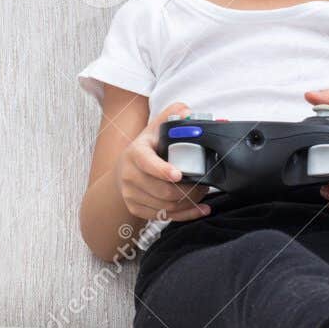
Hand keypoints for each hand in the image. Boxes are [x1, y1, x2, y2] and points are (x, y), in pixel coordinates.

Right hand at [115, 100, 214, 222]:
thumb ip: (171, 116)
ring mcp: (131, 194)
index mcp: (136, 153)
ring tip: (203, 192)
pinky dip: (186, 214)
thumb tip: (187, 110)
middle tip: (205, 184)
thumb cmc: (146, 149)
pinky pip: (164, 217)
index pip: (148, 163)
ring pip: (166, 206)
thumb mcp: (154, 130)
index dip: (163, 170)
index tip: (179, 174)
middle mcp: (130, 175)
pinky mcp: (136, 208)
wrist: (123, 171)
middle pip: (162, 190)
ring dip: (190, 202)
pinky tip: (200, 208)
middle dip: (189, 190)